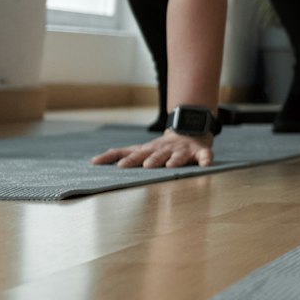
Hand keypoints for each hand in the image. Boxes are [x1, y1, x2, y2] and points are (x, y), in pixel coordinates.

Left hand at [91, 131, 213, 168]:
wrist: (188, 132)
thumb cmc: (160, 148)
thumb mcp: (139, 149)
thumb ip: (118, 154)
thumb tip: (93, 162)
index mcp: (150, 151)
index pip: (136, 155)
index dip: (128, 160)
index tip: (119, 166)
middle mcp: (164, 150)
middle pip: (156, 155)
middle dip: (151, 160)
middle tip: (146, 166)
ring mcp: (182, 150)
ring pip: (178, 156)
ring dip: (175, 160)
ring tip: (172, 166)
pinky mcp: (199, 151)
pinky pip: (204, 154)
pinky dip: (205, 158)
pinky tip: (206, 163)